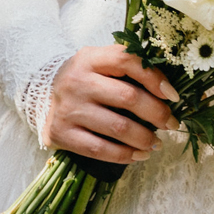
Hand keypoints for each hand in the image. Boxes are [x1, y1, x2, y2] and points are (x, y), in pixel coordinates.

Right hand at [42, 44, 180, 164]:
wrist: (39, 94)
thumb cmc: (83, 77)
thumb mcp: (99, 62)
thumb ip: (127, 67)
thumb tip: (166, 89)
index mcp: (91, 58)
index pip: (128, 61)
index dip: (154, 77)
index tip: (173, 95)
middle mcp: (78, 82)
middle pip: (128, 97)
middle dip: (157, 113)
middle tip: (172, 123)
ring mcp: (69, 109)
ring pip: (117, 127)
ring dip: (144, 138)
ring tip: (157, 143)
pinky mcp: (61, 134)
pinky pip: (99, 149)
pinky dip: (124, 155)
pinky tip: (139, 155)